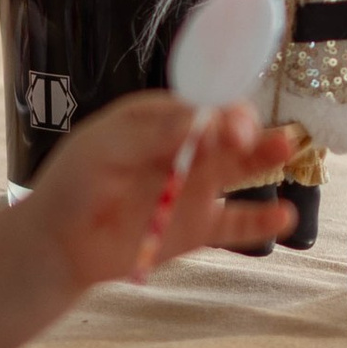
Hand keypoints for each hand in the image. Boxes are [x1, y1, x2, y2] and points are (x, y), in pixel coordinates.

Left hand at [24, 91, 302, 290]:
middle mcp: (184, 148)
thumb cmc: (73, 185)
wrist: (60, 244)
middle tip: (244, 134)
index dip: (214, 107)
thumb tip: (198, 118)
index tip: (221, 119)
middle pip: (226, 131)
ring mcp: (195, 187)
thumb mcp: (102, 150)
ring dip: (264, 156)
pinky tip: (284, 215)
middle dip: (242, 127)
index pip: (198, 103)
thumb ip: (149, 135)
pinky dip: (261, 220)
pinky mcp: (199, 227)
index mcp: (159, 119)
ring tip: (286, 147)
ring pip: (239, 168)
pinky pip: (236, 222)